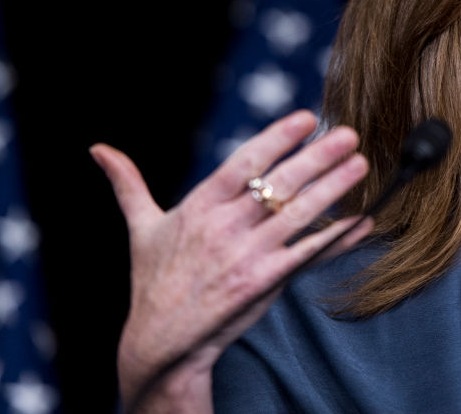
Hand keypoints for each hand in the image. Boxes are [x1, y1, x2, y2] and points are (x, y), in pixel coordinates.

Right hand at [91, 110, 371, 411]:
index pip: (242, 162)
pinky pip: (308, 253)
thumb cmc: (154, 281)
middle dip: (317, 157)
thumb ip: (127, 184)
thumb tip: (98, 149)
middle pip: (279, 184)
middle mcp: (224, 228)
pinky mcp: (265, 282)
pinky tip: (362, 220)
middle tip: (349, 135)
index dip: (275, 138)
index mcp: (198, 207)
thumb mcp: (140, 229)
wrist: (162, 342)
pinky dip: (337, 236)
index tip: (305, 118)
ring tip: (361, 165)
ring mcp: (247, 256)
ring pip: (299, 214)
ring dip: (334, 188)